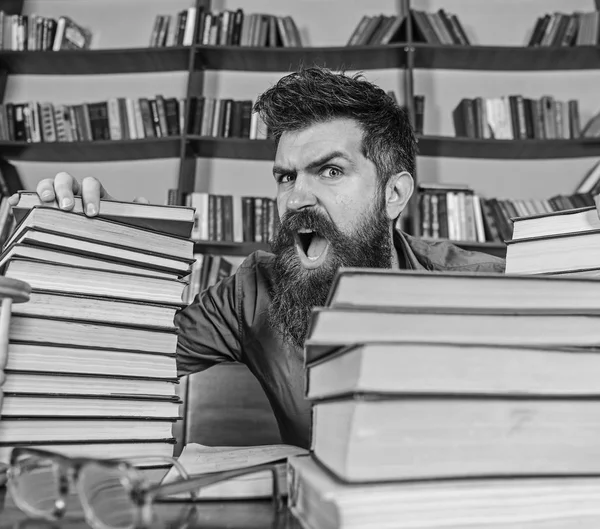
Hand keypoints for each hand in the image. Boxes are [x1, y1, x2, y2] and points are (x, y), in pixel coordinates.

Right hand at [7, 172, 148, 215]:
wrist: (94, 239)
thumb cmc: (105, 226)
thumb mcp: (121, 219)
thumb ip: (132, 210)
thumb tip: (142, 201)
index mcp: (93, 192)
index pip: (91, 183)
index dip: (91, 194)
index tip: (93, 212)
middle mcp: (73, 191)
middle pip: (66, 179)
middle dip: (66, 190)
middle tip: (69, 207)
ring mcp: (56, 197)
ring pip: (48, 184)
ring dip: (46, 190)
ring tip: (47, 202)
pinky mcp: (41, 207)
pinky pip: (29, 198)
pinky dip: (23, 198)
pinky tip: (17, 203)